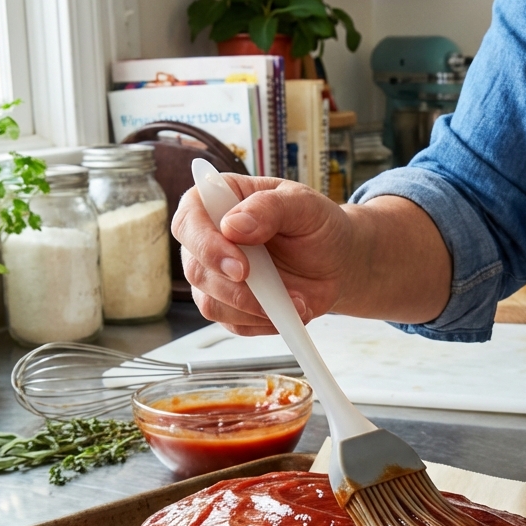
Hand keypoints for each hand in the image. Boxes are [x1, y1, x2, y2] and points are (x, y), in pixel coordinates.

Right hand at [172, 176, 356, 334]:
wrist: (336, 260)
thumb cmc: (316, 224)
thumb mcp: (303, 204)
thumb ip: (269, 208)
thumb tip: (233, 226)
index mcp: (217, 201)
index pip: (189, 221)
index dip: (206, 246)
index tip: (240, 266)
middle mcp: (208, 239)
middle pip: (195, 269)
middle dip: (232, 288)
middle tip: (271, 293)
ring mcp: (215, 275)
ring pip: (210, 303)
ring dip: (254, 309)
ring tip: (296, 300)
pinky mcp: (229, 305)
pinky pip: (233, 323)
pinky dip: (263, 322)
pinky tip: (289, 310)